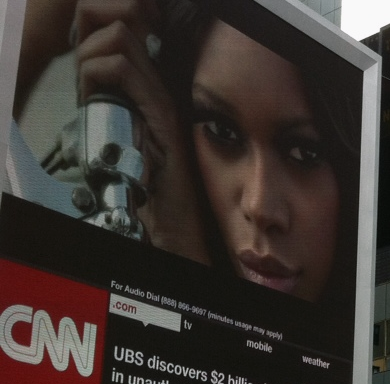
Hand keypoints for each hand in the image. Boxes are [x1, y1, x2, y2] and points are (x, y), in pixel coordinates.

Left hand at [71, 0, 209, 263]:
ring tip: (90, 93)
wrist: (177, 223)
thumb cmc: (154, 193)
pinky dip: (99, 75)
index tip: (85, 72)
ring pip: (119, 39)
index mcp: (153, 92)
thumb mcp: (127, 142)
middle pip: (121, 27)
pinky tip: (97, 100)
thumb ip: (116, 112)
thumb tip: (93, 88)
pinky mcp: (161, 112)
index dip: (94, 41)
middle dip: (89, 45)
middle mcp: (162, 89)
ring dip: (91, 60)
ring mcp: (163, 98)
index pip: (123, 34)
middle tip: (85, 80)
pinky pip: (125, 69)